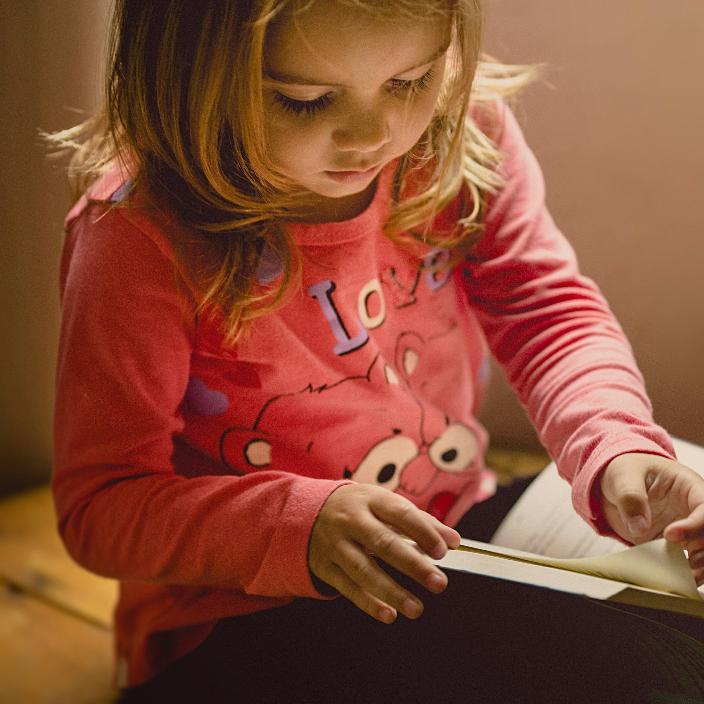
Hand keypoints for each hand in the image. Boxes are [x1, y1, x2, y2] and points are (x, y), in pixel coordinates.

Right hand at [309, 483, 460, 622]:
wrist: (307, 511)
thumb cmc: (360, 509)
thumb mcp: (384, 504)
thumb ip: (420, 521)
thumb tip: (453, 540)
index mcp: (370, 499)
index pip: (400, 513)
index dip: (422, 531)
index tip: (443, 551)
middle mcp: (350, 520)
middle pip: (382, 543)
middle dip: (412, 564)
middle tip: (439, 583)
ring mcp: (335, 544)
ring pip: (363, 569)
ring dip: (391, 591)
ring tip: (417, 608)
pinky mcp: (324, 566)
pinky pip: (347, 587)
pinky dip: (368, 603)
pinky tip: (389, 614)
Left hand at [600, 453, 703, 583]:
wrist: (618, 483)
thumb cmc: (626, 470)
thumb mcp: (622, 476)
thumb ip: (630, 497)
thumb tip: (638, 526)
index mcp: (688, 487)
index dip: (694, 525)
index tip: (670, 535)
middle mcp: (694, 510)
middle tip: (687, 564)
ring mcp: (688, 530)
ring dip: (701, 569)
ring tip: (683, 577)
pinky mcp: (677, 546)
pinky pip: (689, 563)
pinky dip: (684, 574)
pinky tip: (673, 581)